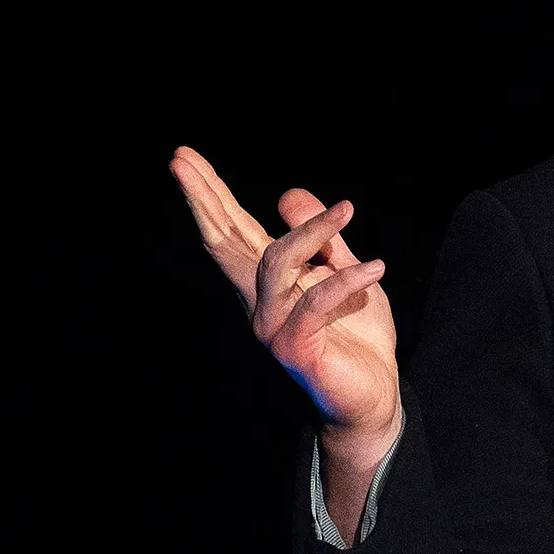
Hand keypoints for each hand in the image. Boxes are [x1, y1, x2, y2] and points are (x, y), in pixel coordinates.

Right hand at [170, 146, 401, 476]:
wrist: (372, 395)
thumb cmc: (356, 335)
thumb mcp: (342, 272)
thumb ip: (322, 239)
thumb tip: (288, 194)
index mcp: (268, 282)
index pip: (232, 231)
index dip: (209, 195)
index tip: (183, 158)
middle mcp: (260, 301)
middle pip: (224, 241)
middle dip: (204, 198)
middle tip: (178, 158)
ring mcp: (272, 325)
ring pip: (276, 262)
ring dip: (312, 230)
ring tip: (348, 209)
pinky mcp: (294, 347)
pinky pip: (315, 302)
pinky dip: (345, 280)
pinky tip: (375, 268)